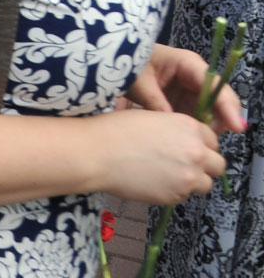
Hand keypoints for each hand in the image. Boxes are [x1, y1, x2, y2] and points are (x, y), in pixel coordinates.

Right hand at [91, 108, 226, 205]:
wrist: (96, 153)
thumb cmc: (115, 130)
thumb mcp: (152, 118)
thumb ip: (175, 131)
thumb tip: (182, 144)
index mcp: (189, 127)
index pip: (213, 140)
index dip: (200, 145)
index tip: (187, 148)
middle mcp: (196, 152)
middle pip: (218, 165)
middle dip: (204, 166)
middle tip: (183, 165)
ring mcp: (188, 176)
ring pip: (205, 184)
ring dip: (192, 181)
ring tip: (166, 176)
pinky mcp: (175, 195)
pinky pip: (184, 196)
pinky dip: (173, 191)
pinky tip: (152, 181)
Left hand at [126, 44, 248, 135]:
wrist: (116, 59)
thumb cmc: (128, 64)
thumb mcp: (139, 82)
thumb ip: (156, 103)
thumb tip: (173, 127)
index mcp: (188, 64)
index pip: (216, 86)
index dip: (228, 107)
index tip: (237, 127)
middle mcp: (196, 76)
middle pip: (219, 102)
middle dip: (217, 121)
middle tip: (206, 140)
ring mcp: (192, 89)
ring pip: (210, 112)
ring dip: (205, 127)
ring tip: (193, 140)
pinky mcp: (185, 99)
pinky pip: (197, 115)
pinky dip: (194, 127)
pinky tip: (185, 137)